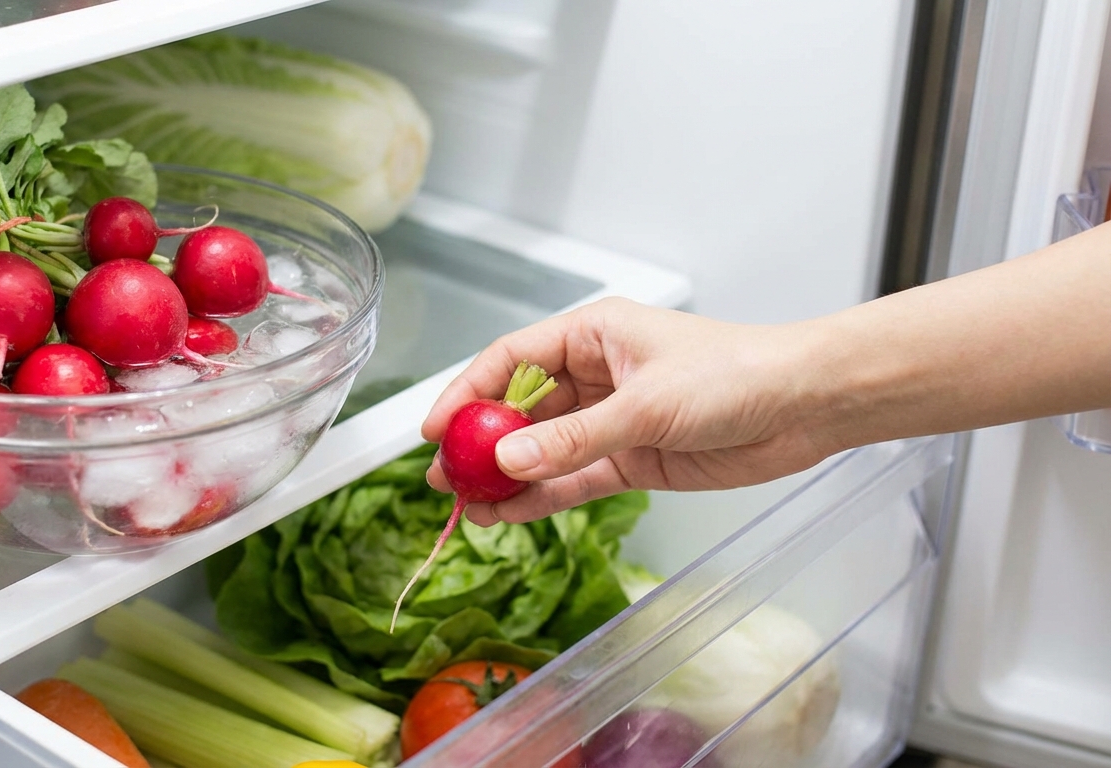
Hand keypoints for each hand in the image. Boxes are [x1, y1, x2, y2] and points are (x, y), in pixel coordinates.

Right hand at [421, 297, 838, 526]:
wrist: (805, 406)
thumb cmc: (736, 374)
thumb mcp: (646, 405)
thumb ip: (574, 438)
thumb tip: (510, 459)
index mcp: (592, 334)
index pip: (509, 359)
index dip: (466, 393)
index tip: (435, 430)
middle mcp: (594, 374)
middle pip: (519, 409)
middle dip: (480, 444)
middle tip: (445, 478)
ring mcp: (611, 420)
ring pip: (542, 450)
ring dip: (507, 477)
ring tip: (468, 506)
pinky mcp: (631, 459)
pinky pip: (573, 479)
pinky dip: (542, 497)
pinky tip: (509, 514)